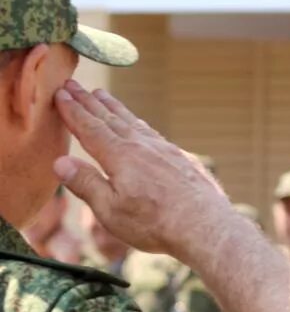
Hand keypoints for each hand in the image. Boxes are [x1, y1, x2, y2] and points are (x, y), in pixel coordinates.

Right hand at [52, 80, 241, 259]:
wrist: (207, 227)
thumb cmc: (156, 224)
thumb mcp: (111, 211)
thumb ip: (86, 184)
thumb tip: (60, 161)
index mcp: (121, 157)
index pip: (90, 128)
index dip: (73, 111)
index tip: (59, 94)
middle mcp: (143, 147)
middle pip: (110, 119)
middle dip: (89, 102)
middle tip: (73, 84)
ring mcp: (166, 151)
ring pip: (135, 123)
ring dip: (115, 108)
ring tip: (102, 96)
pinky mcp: (183, 160)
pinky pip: (155, 135)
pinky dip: (140, 124)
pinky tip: (139, 126)